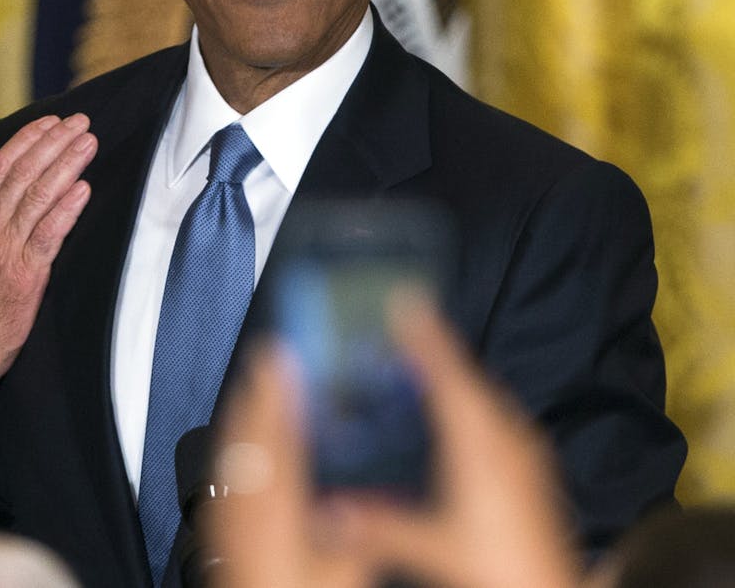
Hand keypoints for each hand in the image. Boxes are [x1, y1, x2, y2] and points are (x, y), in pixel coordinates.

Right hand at [0, 114, 95, 407]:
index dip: (27, 141)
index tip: (48, 123)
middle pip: (23, 173)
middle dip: (54, 142)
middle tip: (80, 122)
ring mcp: (4, 250)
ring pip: (38, 195)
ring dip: (66, 164)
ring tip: (88, 143)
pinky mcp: (24, 275)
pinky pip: (48, 234)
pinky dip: (67, 208)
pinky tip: (83, 189)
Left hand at [205, 344, 370, 587]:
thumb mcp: (346, 574)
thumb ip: (358, 531)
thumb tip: (378, 496)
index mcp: (277, 508)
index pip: (277, 433)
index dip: (279, 391)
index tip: (283, 355)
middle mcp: (246, 508)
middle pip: (248, 436)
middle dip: (257, 394)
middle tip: (266, 358)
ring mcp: (229, 522)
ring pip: (232, 454)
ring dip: (242, 417)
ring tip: (253, 390)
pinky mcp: (223, 539)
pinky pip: (225, 479)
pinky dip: (233, 452)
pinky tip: (239, 453)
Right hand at [206, 294, 581, 587]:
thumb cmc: (503, 568)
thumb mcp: (431, 545)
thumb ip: (376, 524)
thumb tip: (327, 511)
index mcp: (480, 446)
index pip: (447, 375)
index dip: (424, 336)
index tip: (406, 300)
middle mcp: (507, 440)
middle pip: (468, 380)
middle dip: (436, 352)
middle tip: (405, 325)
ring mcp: (524, 454)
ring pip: (485, 401)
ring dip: (454, 381)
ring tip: (425, 366)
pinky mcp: (532, 472)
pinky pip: (498, 422)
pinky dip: (472, 409)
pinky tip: (459, 423)